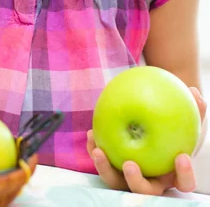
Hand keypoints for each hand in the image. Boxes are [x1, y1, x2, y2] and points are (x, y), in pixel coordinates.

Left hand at [87, 87, 206, 194]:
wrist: (159, 128)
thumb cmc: (175, 125)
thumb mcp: (187, 119)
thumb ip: (193, 109)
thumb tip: (194, 92)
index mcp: (173, 174)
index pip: (184, 183)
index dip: (184, 174)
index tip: (181, 157)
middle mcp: (152, 181)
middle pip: (145, 191)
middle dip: (136, 181)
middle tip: (129, 164)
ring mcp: (131, 178)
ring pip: (118, 182)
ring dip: (106, 169)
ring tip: (98, 151)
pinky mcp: (114, 169)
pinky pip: (104, 164)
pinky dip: (95, 150)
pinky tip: (90, 134)